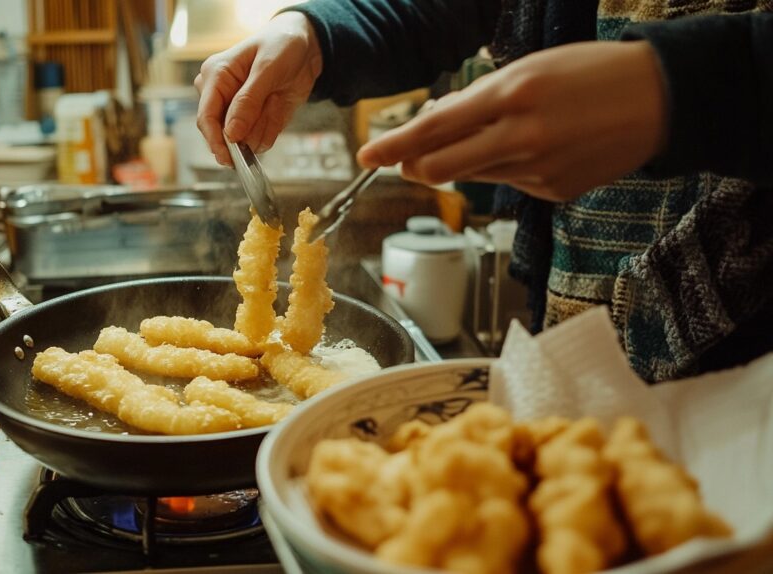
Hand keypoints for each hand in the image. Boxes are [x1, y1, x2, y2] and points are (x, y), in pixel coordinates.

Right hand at [195, 11, 322, 165]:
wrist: (305, 47)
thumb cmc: (281, 45)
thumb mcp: (267, 68)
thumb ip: (248, 100)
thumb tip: (231, 133)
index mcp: (215, 76)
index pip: (206, 116)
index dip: (215, 139)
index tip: (229, 157)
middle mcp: (220, 96)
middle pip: (222, 133)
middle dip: (249, 129)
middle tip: (270, 104)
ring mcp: (236, 111)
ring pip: (244, 140)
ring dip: (264, 125)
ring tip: (276, 97)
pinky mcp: (253, 121)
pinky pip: (259, 139)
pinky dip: (272, 127)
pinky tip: (278, 104)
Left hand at [357, 41, 667, 201]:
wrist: (660, 100)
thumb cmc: (590, 74)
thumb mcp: (528, 70)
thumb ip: (477, 100)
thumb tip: (433, 122)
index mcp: (511, 95)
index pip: (434, 128)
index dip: (394, 145)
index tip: (367, 154)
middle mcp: (520, 137)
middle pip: (440, 166)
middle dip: (416, 164)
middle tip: (406, 159)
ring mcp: (537, 170)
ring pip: (471, 177)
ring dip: (462, 162)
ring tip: (496, 133)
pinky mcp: (552, 192)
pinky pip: (506, 185)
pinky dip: (502, 168)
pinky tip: (532, 147)